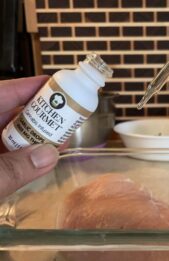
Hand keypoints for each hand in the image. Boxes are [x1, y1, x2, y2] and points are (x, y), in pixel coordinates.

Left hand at [0, 76, 58, 198]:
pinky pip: (6, 158)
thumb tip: (51, 155)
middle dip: (36, 115)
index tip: (52, 85)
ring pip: (8, 138)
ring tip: (59, 138)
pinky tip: (41, 159)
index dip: (26, 88)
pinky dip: (23, 158)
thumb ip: (12, 170)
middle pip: (6, 115)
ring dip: (33, 139)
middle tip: (64, 115)